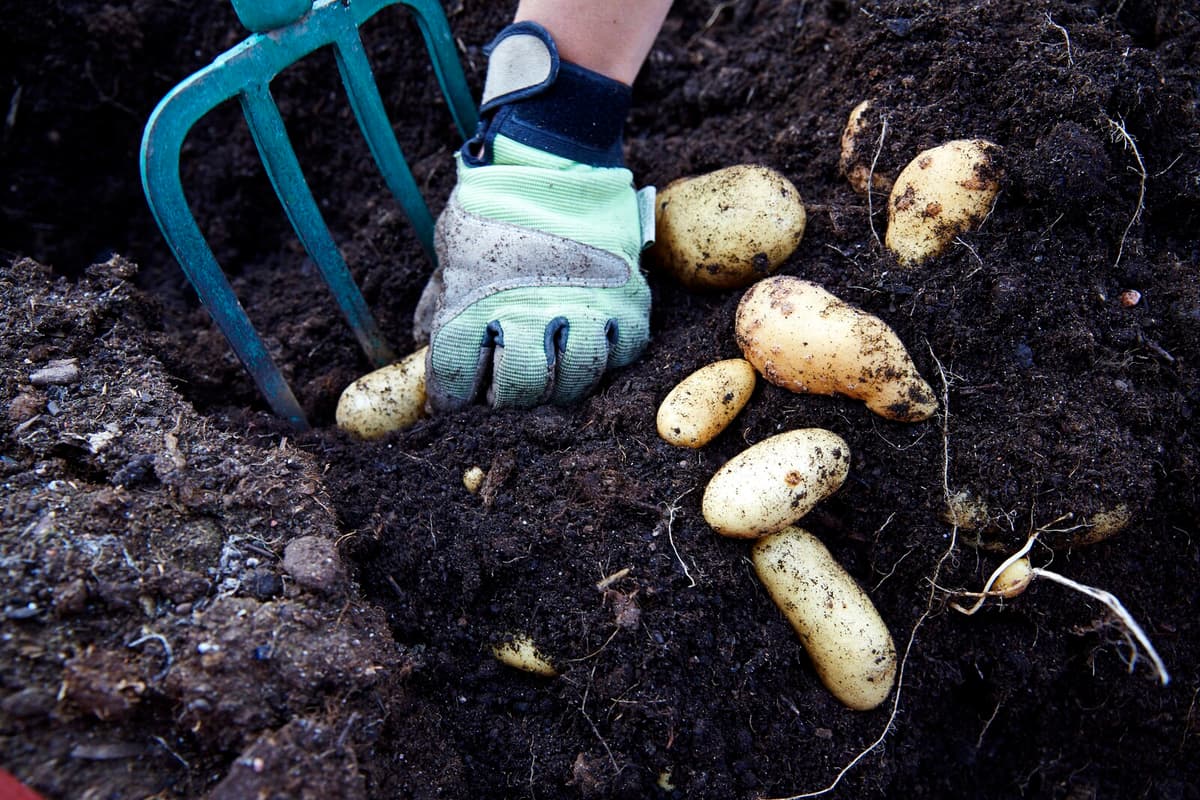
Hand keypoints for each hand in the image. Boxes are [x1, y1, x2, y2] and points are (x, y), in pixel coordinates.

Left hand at [415, 141, 652, 410]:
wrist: (558, 155)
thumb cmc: (498, 202)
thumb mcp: (454, 245)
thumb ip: (439, 297)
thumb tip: (422, 338)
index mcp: (476, 301)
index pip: (456, 376)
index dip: (451, 395)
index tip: (455, 397)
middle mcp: (530, 312)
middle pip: (521, 388)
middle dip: (508, 396)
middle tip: (507, 387)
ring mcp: (585, 308)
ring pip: (576, 379)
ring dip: (560, 384)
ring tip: (552, 373)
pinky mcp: (628, 300)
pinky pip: (623, 353)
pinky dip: (608, 355)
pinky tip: (592, 343)